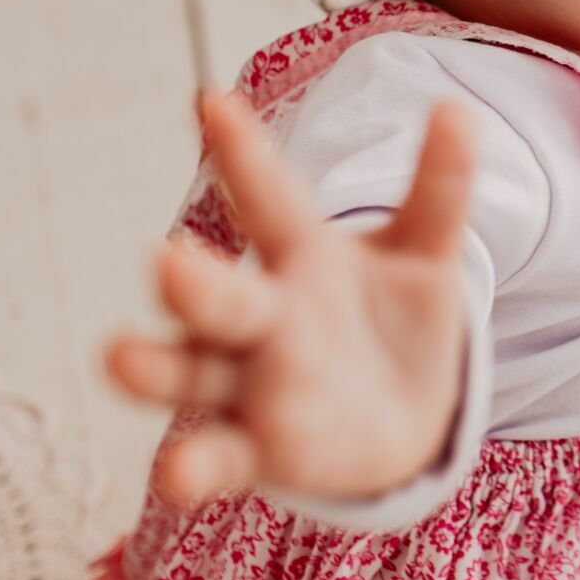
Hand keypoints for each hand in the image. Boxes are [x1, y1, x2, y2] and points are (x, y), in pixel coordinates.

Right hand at [107, 90, 474, 507]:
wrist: (404, 413)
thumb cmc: (396, 314)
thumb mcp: (427, 249)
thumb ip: (440, 185)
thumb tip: (460, 107)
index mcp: (303, 255)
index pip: (270, 197)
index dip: (244, 151)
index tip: (211, 100)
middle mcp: (264, 316)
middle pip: (223, 296)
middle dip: (195, 281)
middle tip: (166, 259)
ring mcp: (254, 383)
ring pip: (196, 373)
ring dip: (159, 370)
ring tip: (119, 357)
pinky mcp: (261, 449)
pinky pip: (222, 459)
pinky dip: (198, 468)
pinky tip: (179, 478)